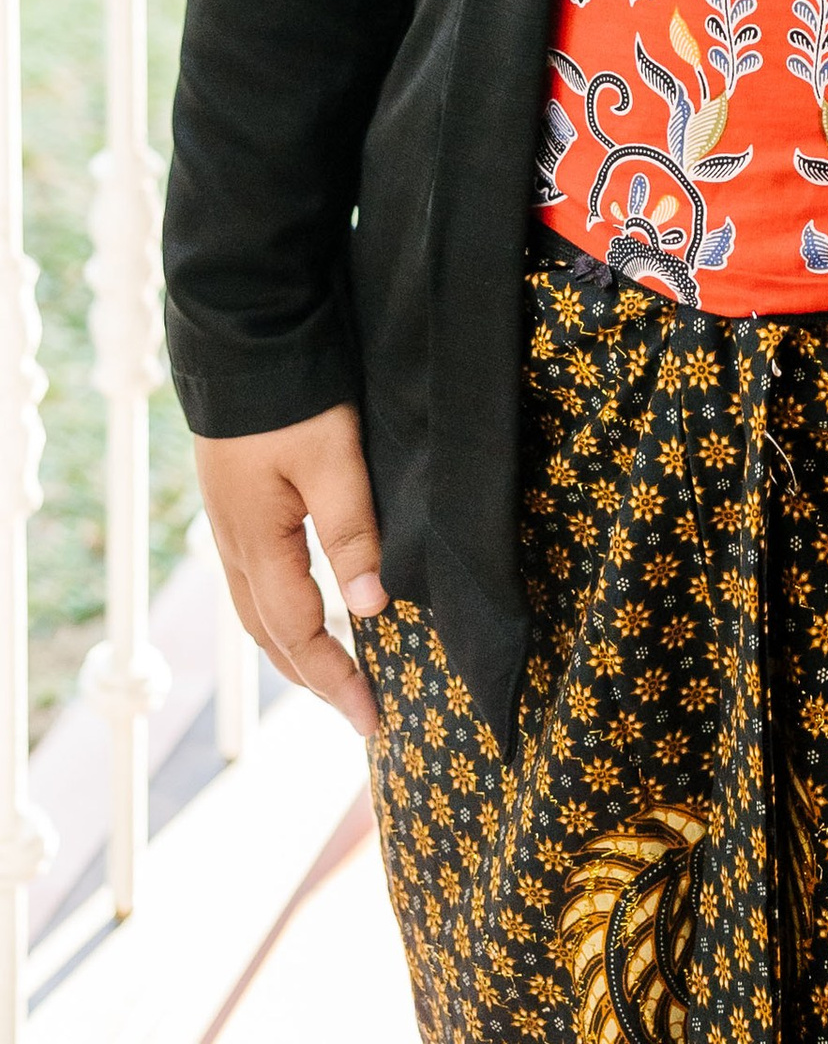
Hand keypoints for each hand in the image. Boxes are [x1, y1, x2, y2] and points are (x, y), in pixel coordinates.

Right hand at [192, 405, 387, 741]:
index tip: (371, 719)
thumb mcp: (333, 459)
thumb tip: (370, 608)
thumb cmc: (291, 396)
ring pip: (258, 612)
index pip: (298, 633)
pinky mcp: (235, 505)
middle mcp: (234, 544)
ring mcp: (229, 526)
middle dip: (314, 678)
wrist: (242, 335)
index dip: (336, 680)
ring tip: (334, 676)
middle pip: (271, 635)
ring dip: (295, 650)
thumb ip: (351, 532)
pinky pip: (256, 582)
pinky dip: (283, 613)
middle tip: (358, 712)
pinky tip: (306, 610)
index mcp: (256, 543)